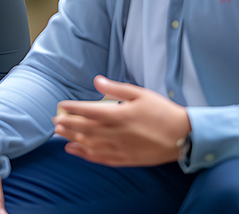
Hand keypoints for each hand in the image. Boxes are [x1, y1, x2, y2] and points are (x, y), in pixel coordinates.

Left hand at [53, 75, 190, 166]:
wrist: (183, 136)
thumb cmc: (162, 112)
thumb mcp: (140, 93)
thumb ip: (115, 89)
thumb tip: (96, 80)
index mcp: (119, 115)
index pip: (88, 111)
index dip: (72, 108)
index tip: (62, 105)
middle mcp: (116, 133)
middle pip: (84, 129)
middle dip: (67, 124)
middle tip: (54, 120)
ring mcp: (120, 148)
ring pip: (89, 144)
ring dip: (71, 138)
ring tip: (59, 132)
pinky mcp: (125, 159)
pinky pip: (100, 158)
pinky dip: (84, 154)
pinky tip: (73, 150)